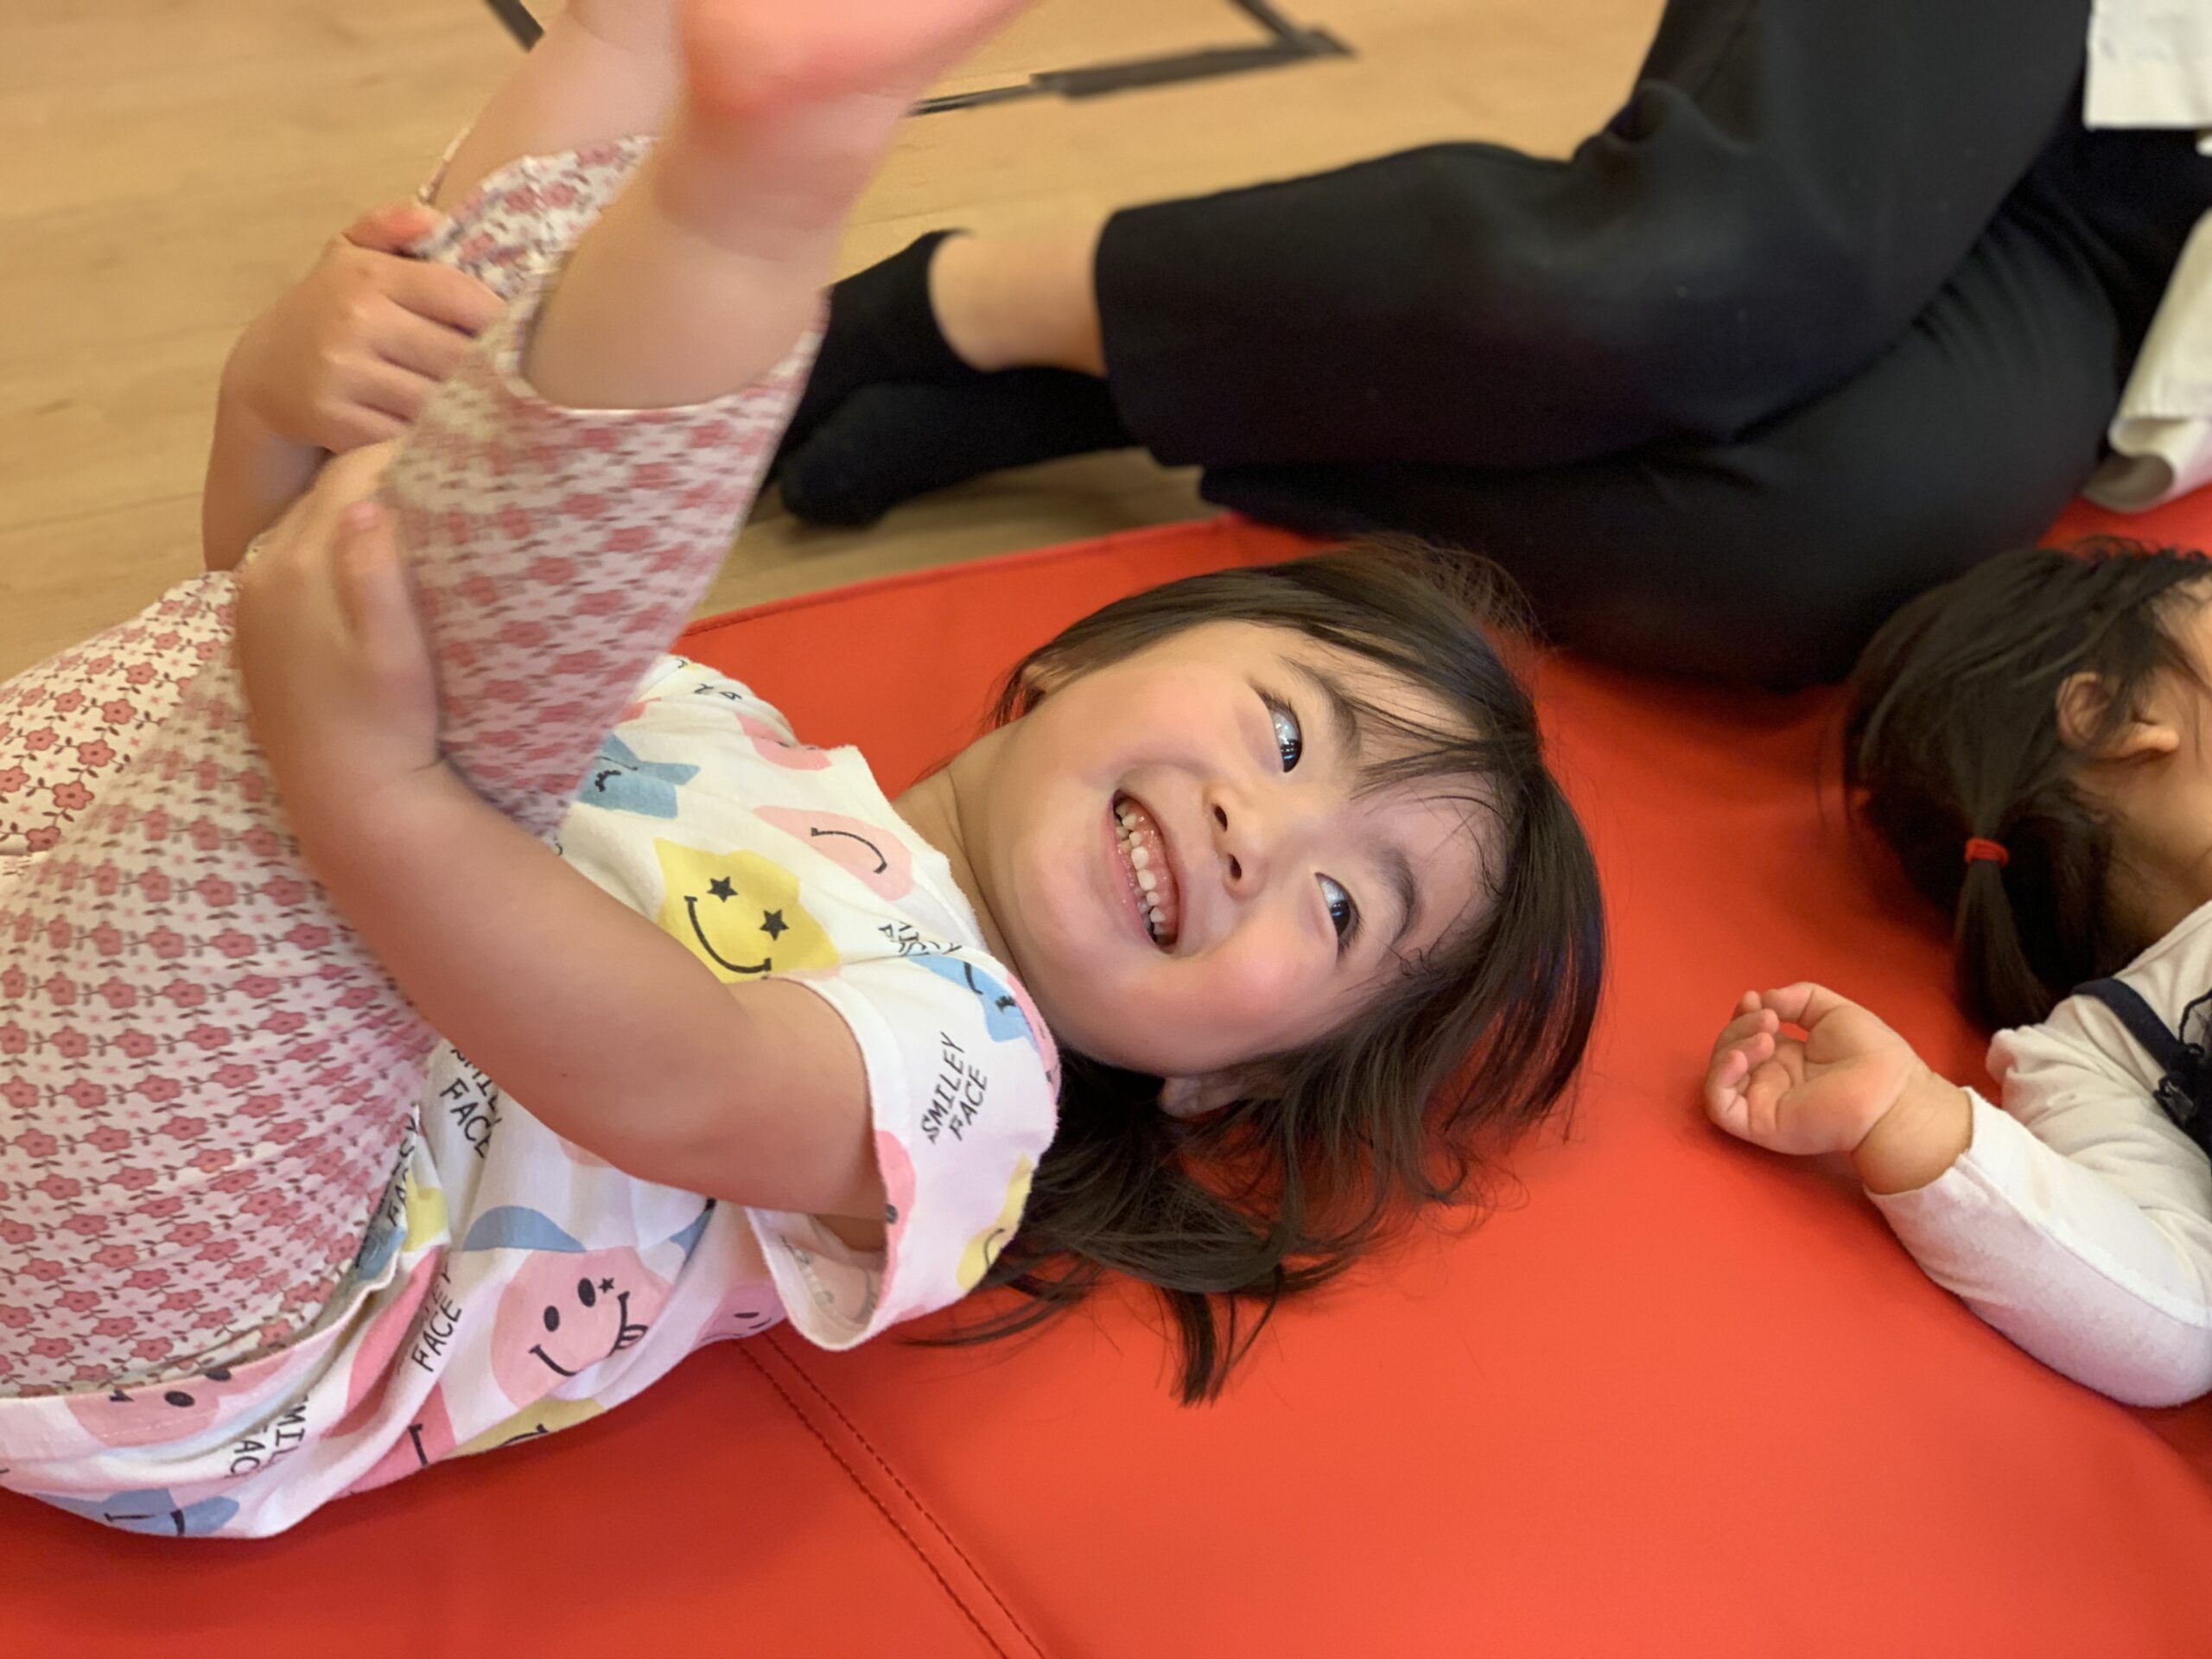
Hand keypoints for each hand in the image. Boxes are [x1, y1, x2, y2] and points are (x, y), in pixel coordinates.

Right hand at [222, 203, 503, 452]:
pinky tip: (440, 428)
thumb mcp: (349, 256)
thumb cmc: (328, 310)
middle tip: (509, 379)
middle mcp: (356, 321)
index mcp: (369, 276)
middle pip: (459, 355)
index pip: (460, 296)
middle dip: (487, 370)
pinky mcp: (340, 423)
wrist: (263, 374)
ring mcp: (345, 374)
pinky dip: (432, 436)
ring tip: (480, 405)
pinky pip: (411, 434)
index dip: (500, 319)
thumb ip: (388, 227)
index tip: (519, 335)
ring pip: (440, 399)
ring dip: (465, 406)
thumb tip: (433, 219)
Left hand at [234, 444, 442, 830]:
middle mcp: (262, 575)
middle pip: (321, 494)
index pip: (347, 476)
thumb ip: (376, 574)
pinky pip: (291, 562)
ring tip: (413, 514)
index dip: (400, 454)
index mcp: (297, 568)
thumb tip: (371, 501)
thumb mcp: (395, 654)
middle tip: (440, 476)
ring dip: (354, 512)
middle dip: (378, 478)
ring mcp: (252, 604)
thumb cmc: (390, 729)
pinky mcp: (256, 631)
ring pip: (305, 526)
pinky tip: (368, 565)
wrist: (349, 801)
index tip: (451, 452)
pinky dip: (329, 549)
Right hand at [1704, 983, 1972, 1191]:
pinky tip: (1740, 1058)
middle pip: (1727, 1050)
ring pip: (1719, 1075)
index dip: (1741, 1015)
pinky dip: (1719, 1078)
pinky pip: (1719, 1105)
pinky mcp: (1759, 1123)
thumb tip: (1764, 999)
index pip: (1743, 1035)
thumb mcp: (1833, 1011)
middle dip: (1738, 1027)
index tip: (1754, 999)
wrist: (1891, 1092)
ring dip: (1730, 1046)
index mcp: (1784, 1056)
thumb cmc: (1871, 1056)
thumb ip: (1798, 998)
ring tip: (1765, 1037)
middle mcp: (1768, 1079)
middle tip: (1768, 1019)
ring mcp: (1761, 1102)